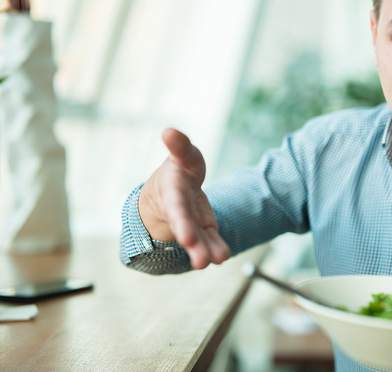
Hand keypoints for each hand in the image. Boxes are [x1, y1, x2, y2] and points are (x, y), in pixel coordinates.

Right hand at [138, 128, 230, 268]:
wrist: (173, 188)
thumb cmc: (179, 170)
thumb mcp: (181, 156)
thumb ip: (179, 146)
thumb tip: (168, 131)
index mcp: (172, 192)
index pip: (175, 207)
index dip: (180, 221)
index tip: (186, 236)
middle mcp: (180, 212)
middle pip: (185, 227)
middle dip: (192, 242)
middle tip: (200, 261)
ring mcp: (192, 223)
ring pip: (197, 239)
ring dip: (204, 251)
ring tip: (214, 261)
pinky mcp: (204, 229)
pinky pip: (210, 241)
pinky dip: (216, 248)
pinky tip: (223, 256)